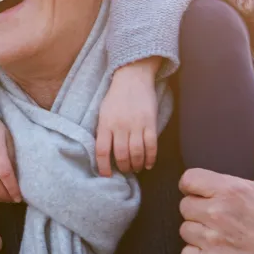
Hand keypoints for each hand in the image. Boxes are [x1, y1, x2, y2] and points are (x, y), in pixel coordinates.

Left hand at [96, 58, 159, 175]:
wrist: (132, 78)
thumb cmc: (116, 96)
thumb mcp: (103, 112)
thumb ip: (103, 130)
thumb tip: (104, 152)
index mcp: (105, 123)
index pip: (101, 150)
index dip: (103, 166)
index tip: (106, 175)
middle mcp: (120, 126)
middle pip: (121, 154)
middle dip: (123, 167)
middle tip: (125, 171)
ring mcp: (136, 125)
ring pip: (137, 153)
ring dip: (136, 165)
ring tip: (136, 168)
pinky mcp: (150, 123)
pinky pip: (151, 146)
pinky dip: (150, 158)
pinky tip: (148, 164)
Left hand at [178, 121, 253, 253]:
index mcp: (231, 190)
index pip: (188, 179)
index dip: (196, 188)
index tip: (209, 196)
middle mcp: (219, 212)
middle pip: (184, 206)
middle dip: (200, 212)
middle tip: (222, 219)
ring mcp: (215, 239)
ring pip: (185, 230)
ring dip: (199, 235)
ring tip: (223, 236)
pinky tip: (219, 253)